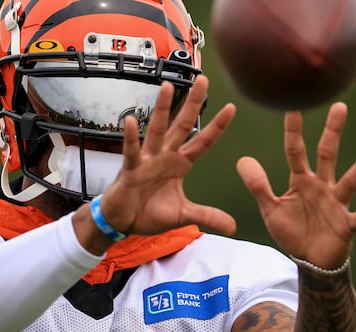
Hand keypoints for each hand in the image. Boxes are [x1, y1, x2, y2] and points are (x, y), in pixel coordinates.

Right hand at [99, 75, 237, 236]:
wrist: (123, 223)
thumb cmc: (148, 213)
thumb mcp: (184, 215)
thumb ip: (207, 216)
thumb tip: (233, 227)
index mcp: (179, 164)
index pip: (202, 142)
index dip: (217, 127)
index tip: (232, 108)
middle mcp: (165, 156)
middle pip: (182, 125)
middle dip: (193, 104)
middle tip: (203, 80)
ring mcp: (147, 161)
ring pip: (157, 130)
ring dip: (162, 109)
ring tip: (167, 86)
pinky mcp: (130, 170)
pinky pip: (132, 152)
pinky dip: (131, 138)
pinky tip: (130, 121)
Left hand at [236, 102, 355, 268]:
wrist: (310, 260)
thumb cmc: (292, 231)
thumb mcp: (270, 209)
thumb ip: (258, 186)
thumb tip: (243, 159)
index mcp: (301, 181)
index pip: (295, 151)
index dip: (293, 131)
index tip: (292, 107)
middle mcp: (322, 186)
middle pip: (327, 155)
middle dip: (332, 132)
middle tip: (339, 107)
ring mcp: (336, 204)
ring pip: (350, 182)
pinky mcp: (346, 224)